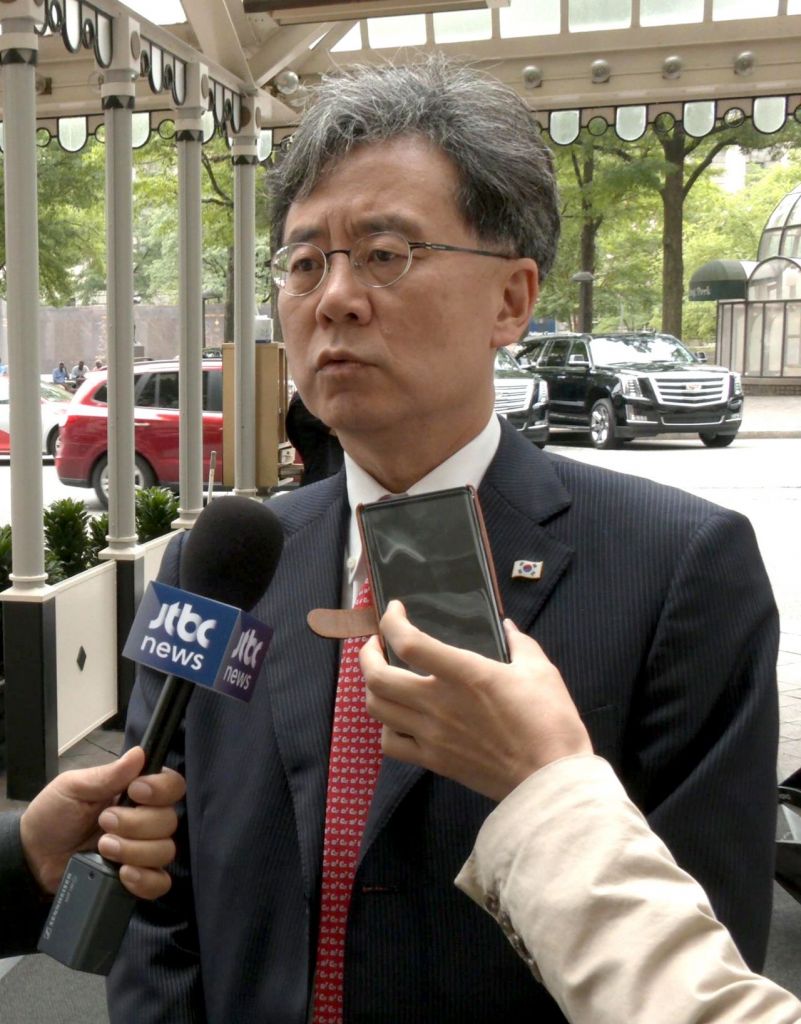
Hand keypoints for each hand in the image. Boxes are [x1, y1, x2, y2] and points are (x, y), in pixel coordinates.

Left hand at [20, 747, 185, 899]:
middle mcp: (147, 820)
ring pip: (165, 851)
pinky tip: (123, 873)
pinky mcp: (138, 879)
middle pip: (169, 821)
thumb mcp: (73, 787)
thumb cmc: (54, 815)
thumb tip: (139, 753)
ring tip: (103, 848)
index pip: (173, 786)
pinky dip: (145, 879)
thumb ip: (107, 774)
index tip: (134, 792)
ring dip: (134, 850)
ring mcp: (144, 851)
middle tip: (103, 823)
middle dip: (136, 824)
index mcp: (138, 792)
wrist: (33, 857)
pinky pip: (159, 882)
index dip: (161, 790)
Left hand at [361, 601, 591, 801]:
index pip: (408, 643)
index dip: (391, 622)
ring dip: (372, 688)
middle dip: (366, 656)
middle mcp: (439, 703)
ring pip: (378, 710)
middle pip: (377, 678)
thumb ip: (519, 644)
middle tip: (376, 645)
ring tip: (382, 678)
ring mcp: (432, 735)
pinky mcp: (435, 761)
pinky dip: (386, 727)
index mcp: (464, 674)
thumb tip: (507, 628)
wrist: (551, 779)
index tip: (395, 610)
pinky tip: (398, 718)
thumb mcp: (540, 671)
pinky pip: (392, 744)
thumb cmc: (550, 721)